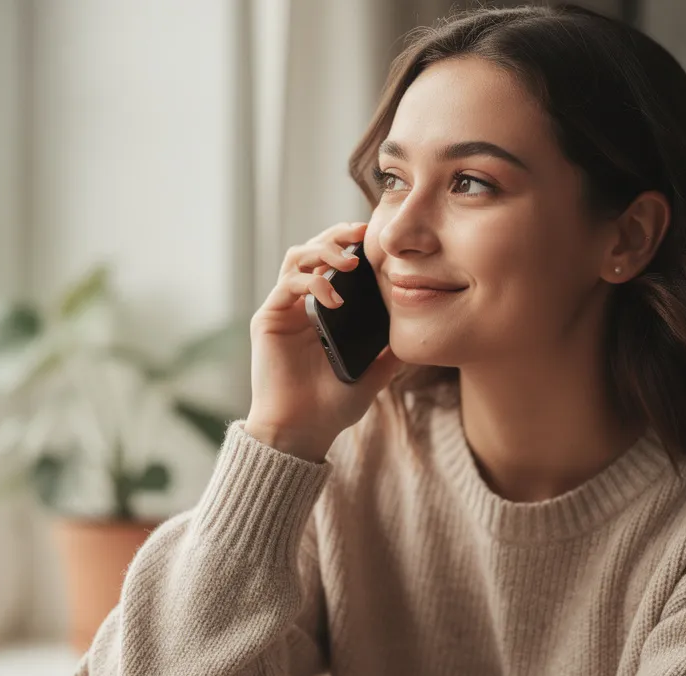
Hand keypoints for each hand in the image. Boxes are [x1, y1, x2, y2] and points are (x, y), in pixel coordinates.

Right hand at [245, 222, 399, 461]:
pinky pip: (287, 285)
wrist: (303, 431)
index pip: (335, 263)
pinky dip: (311, 282)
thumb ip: (391, 350)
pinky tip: (333, 297)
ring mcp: (283, 309)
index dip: (351, 244)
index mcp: (324, 311)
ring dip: (323, 250)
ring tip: (349, 262)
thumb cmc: (333, 406)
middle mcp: (302, 304)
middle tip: (362, 233)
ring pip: (298, 258)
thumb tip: (417, 331)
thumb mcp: (374, 373)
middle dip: (337, 236)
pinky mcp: (268, 319)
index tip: (377, 237)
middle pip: (314, 250)